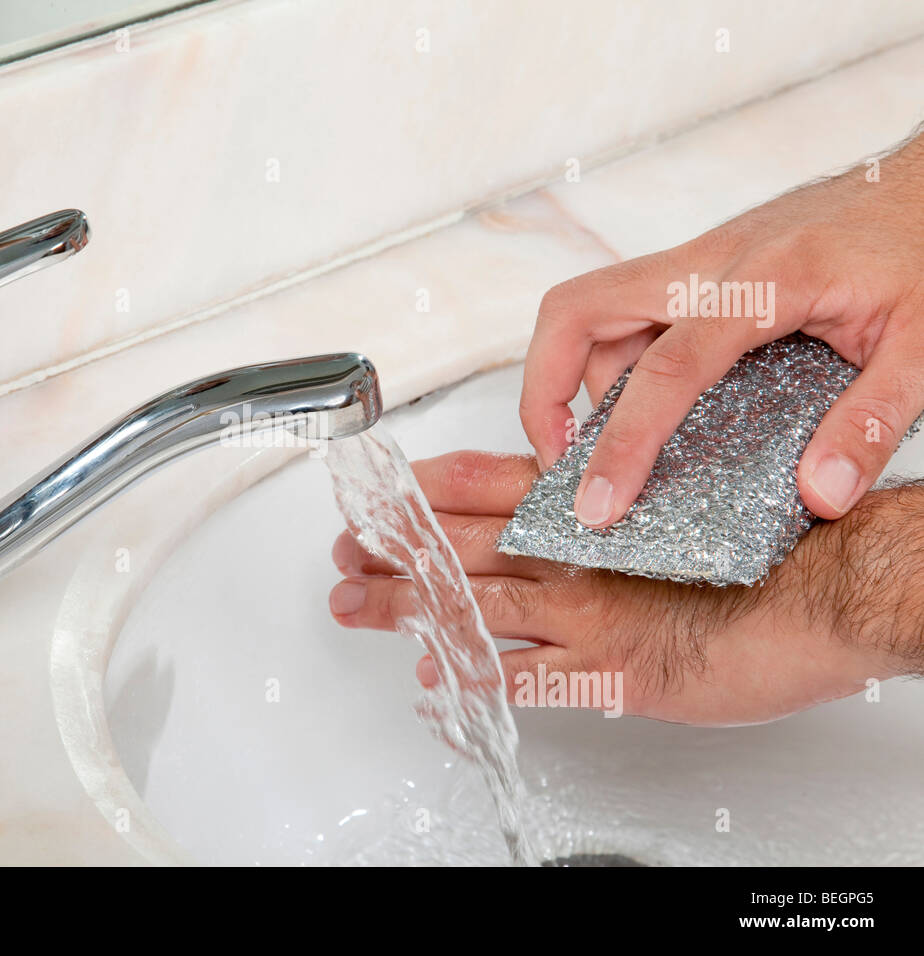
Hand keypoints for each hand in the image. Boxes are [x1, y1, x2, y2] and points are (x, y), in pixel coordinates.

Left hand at [328, 451, 916, 724]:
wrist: (822, 587)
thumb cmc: (754, 540)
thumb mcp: (665, 496)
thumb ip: (597, 503)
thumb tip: (541, 502)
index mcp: (584, 507)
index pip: (478, 486)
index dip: (417, 493)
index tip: (373, 498)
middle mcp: (574, 554)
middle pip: (457, 546)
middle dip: (390, 550)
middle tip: (342, 554)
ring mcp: (587, 613)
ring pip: (473, 606)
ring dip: (403, 607)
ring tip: (353, 606)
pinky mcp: (610, 671)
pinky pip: (525, 678)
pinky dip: (474, 677)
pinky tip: (435, 678)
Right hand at [519, 130, 923, 527]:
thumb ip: (875, 420)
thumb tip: (821, 493)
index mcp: (765, 280)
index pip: (666, 369)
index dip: (622, 444)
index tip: (598, 506)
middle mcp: (711, 262)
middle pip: (576, 311)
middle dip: (543, 389)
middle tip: (560, 462)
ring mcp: (699, 261)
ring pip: (592, 312)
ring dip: (579, 381)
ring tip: (608, 449)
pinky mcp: (701, 269)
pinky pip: (628, 314)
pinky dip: (613, 364)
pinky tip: (648, 409)